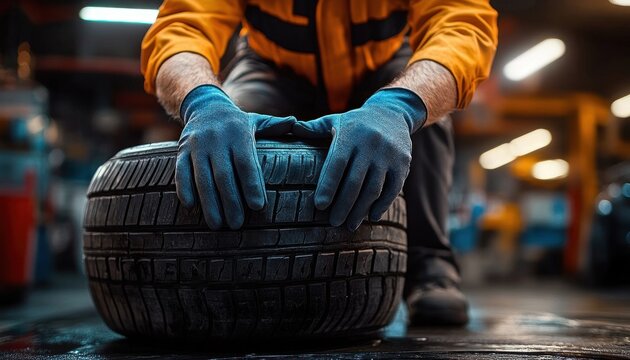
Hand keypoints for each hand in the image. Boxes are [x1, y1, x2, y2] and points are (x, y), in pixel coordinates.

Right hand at [176, 85, 295, 228]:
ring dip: (209, 203)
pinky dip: (185, 189)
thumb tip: (298, 124)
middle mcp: (217, 139)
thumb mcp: (257, 121)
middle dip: (230, 202)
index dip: (252, 185)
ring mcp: (197, 145)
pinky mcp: (181, 150)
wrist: (204, 106)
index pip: (246, 163)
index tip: (258, 206)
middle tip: (237, 225)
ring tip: (217, 225)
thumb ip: (276, 126)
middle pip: (224, 175)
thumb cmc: (237, 123)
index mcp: (239, 133)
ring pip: (202, 178)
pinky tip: (191, 207)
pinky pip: (181, 172)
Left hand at [292, 88, 426, 230]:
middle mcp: (370, 144)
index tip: (319, 206)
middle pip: (355, 181)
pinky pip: (393, 189)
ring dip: (361, 210)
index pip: (337, 164)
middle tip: (333, 222)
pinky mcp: (403, 163)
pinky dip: (382, 205)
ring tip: (350, 225)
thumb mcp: (334, 121)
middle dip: (343, 205)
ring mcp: (389, 155)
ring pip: (373, 189)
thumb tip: (291, 128)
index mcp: (350, 135)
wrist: (392, 113)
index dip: (328, 186)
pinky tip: (371, 217)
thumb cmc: (355, 123)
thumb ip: (313, 128)